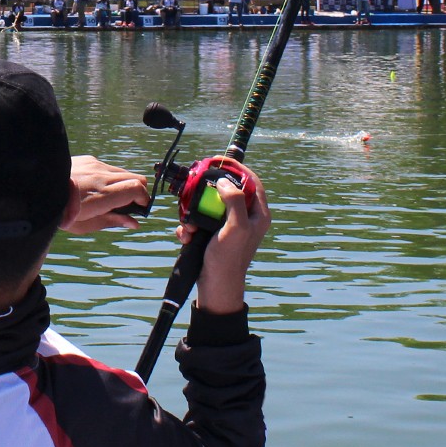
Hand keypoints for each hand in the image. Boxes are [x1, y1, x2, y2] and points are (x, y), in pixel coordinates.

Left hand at [61, 155, 147, 234]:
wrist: (37, 193)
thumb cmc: (62, 214)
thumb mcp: (88, 225)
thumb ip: (113, 221)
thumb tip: (134, 223)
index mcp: (104, 194)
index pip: (138, 189)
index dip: (144, 200)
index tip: (140, 210)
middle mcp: (102, 176)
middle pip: (136, 178)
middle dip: (137, 192)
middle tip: (128, 206)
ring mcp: (95, 165)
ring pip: (122, 172)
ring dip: (122, 184)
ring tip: (108, 199)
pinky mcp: (87, 159)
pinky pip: (106, 167)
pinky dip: (108, 177)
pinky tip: (93, 188)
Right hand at [176, 162, 269, 314]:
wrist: (215, 286)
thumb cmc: (229, 260)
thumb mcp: (236, 228)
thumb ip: (234, 201)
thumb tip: (224, 181)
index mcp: (257, 214)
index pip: (251, 181)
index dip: (237, 168)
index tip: (220, 160)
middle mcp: (244, 217)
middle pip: (226, 190)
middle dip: (207, 193)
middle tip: (195, 190)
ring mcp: (227, 225)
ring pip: (208, 205)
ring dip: (194, 213)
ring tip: (191, 226)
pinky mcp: (211, 233)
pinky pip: (197, 221)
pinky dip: (189, 227)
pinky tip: (188, 237)